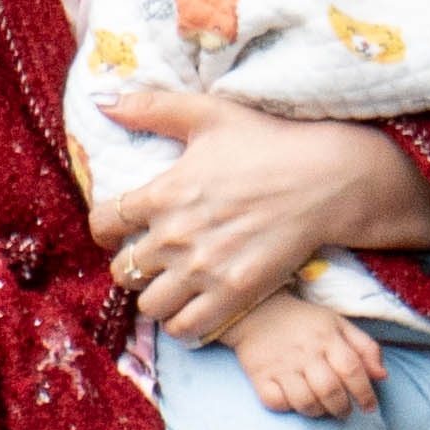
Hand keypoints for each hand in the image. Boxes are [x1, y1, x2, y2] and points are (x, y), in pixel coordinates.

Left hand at [89, 88, 429, 344]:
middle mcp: (175, 236)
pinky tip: (193, 308)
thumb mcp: (208, 114)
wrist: (326, 179)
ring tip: (172, 287)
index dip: (105, 229)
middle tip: (152, 261)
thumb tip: (104, 102)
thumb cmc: (268, 143)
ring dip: (156, 298)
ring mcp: (204, 269)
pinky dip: (183, 323)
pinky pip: (185, 327)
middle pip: (122, 271)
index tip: (118, 232)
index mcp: (162, 193)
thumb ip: (152, 108)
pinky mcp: (234, 293)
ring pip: (149, 305)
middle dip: (132, 267)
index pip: (103, 224)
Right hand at [231, 295, 381, 420]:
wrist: (257, 309)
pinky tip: (293, 402)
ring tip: (322, 409)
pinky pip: (274, 401)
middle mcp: (305, 352)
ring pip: (304, 401)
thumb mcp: (339, 324)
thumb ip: (365, 348)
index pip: (352, 369)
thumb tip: (382, 376)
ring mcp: (280, 365)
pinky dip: (287, 407)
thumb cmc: (304, 322)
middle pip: (330, 390)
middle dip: (342, 408)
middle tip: (344, 412)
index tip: (369, 407)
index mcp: (327, 337)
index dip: (365, 393)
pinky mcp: (259, 375)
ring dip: (318, 412)